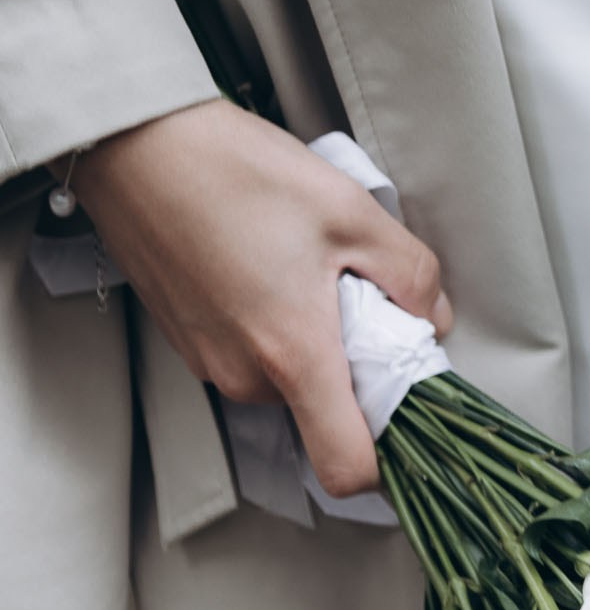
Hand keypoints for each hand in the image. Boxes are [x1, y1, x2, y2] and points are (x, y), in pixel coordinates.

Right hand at [74, 98, 452, 495]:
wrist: (135, 143)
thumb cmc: (236, 172)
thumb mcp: (353, 213)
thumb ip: (412, 277)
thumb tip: (434, 319)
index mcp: (293, 356)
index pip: (346, 466)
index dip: (387, 457)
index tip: (407, 414)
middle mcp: (245, 376)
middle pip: (326, 412)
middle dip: (354, 365)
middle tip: (353, 295)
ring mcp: (210, 362)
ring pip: (290, 380)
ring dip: (314, 340)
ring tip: (304, 269)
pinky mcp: (189, 342)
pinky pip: (253, 357)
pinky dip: (275, 327)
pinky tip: (268, 266)